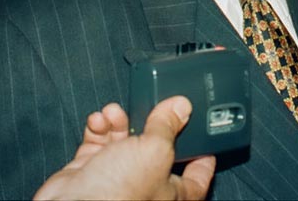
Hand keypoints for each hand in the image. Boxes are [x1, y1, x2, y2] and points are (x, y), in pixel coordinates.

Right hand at [34, 96, 215, 199]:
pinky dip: (99, 127)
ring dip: (119, 120)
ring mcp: (119, 179)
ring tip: (114, 112)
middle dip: (151, 123)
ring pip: (126, 140)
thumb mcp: (155, 151)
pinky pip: (99, 142)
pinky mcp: (92, 171)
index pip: (198, 173)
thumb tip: (181, 107)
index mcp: (173, 194)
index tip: (205, 130)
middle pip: (158, 148)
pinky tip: (99, 120)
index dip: (203, 150)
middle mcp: (147, 187)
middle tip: (152, 105)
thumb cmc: (117, 195)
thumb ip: (167, 126)